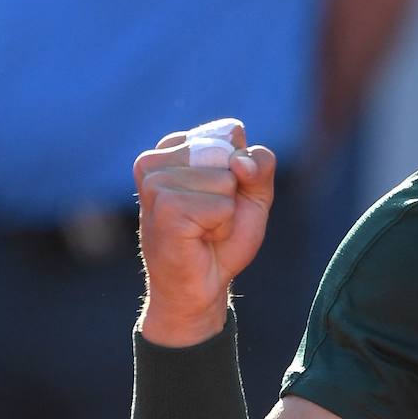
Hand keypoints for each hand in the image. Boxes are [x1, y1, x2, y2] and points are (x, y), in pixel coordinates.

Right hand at [133, 120, 276, 345]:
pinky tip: (199, 238)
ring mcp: (156, 182)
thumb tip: (239, 162)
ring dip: (225, 213)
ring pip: (227, 180)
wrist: (202, 286)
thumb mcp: (254, 193)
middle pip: (230, 153)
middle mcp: (156, 159)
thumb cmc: (223, 237)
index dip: (243, 168)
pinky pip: (222, 206)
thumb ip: (260, 165)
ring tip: (202, 229)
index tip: (221, 194)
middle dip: (234, 191)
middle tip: (210, 217)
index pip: (232, 132)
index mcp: (174, 146)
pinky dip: (221, 227)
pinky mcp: (164, 207)